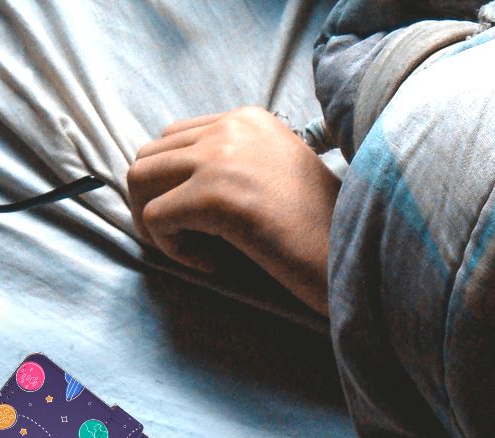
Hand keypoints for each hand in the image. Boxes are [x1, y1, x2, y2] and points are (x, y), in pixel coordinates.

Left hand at [127, 106, 340, 315]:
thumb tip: (173, 186)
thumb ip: (234, 164)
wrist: (356, 254)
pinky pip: (155, 218)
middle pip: (148, 155)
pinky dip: (171, 249)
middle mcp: (231, 126)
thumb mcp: (278, 173)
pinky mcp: (215, 196)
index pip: (172, 138)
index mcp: (248, 118)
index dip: (170, 184)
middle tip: (181, 240)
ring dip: (153, 222)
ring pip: (139, 180)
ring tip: (190, 250)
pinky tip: (211, 263)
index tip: (198, 222)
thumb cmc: (322, 228)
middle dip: (151, 202)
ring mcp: (221, 158)